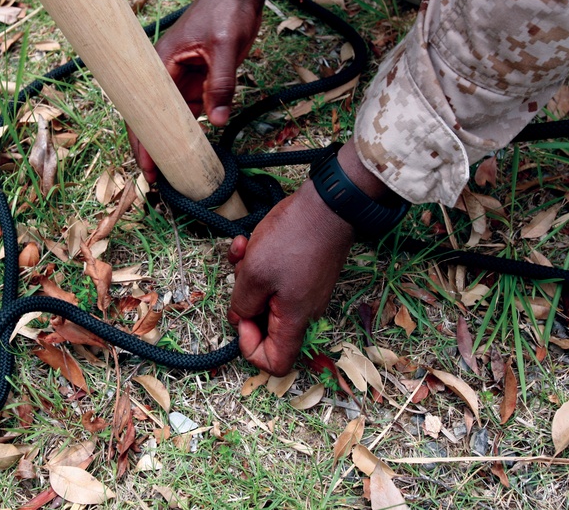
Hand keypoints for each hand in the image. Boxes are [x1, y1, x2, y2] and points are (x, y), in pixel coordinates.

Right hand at [130, 0, 291, 182]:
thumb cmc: (227, 9)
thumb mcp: (226, 46)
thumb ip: (221, 84)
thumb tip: (216, 121)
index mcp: (161, 62)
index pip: (145, 108)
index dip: (143, 140)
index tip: (148, 167)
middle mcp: (166, 72)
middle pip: (153, 117)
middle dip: (153, 148)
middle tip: (158, 181)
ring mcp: (182, 77)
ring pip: (173, 117)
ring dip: (173, 142)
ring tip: (175, 173)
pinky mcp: (198, 79)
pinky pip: (192, 109)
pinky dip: (193, 129)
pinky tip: (196, 149)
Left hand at [227, 180, 354, 375]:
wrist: (328, 204)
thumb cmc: (293, 238)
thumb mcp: (254, 273)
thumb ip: (242, 304)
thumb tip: (240, 317)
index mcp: (294, 320)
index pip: (275, 363)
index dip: (250, 348)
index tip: (242, 317)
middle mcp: (303, 311)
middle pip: (266, 327)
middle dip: (244, 301)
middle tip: (240, 274)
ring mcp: (304, 291)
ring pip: (266, 297)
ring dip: (247, 276)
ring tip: (243, 249)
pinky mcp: (303, 273)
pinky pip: (274, 279)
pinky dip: (258, 263)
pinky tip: (249, 241)